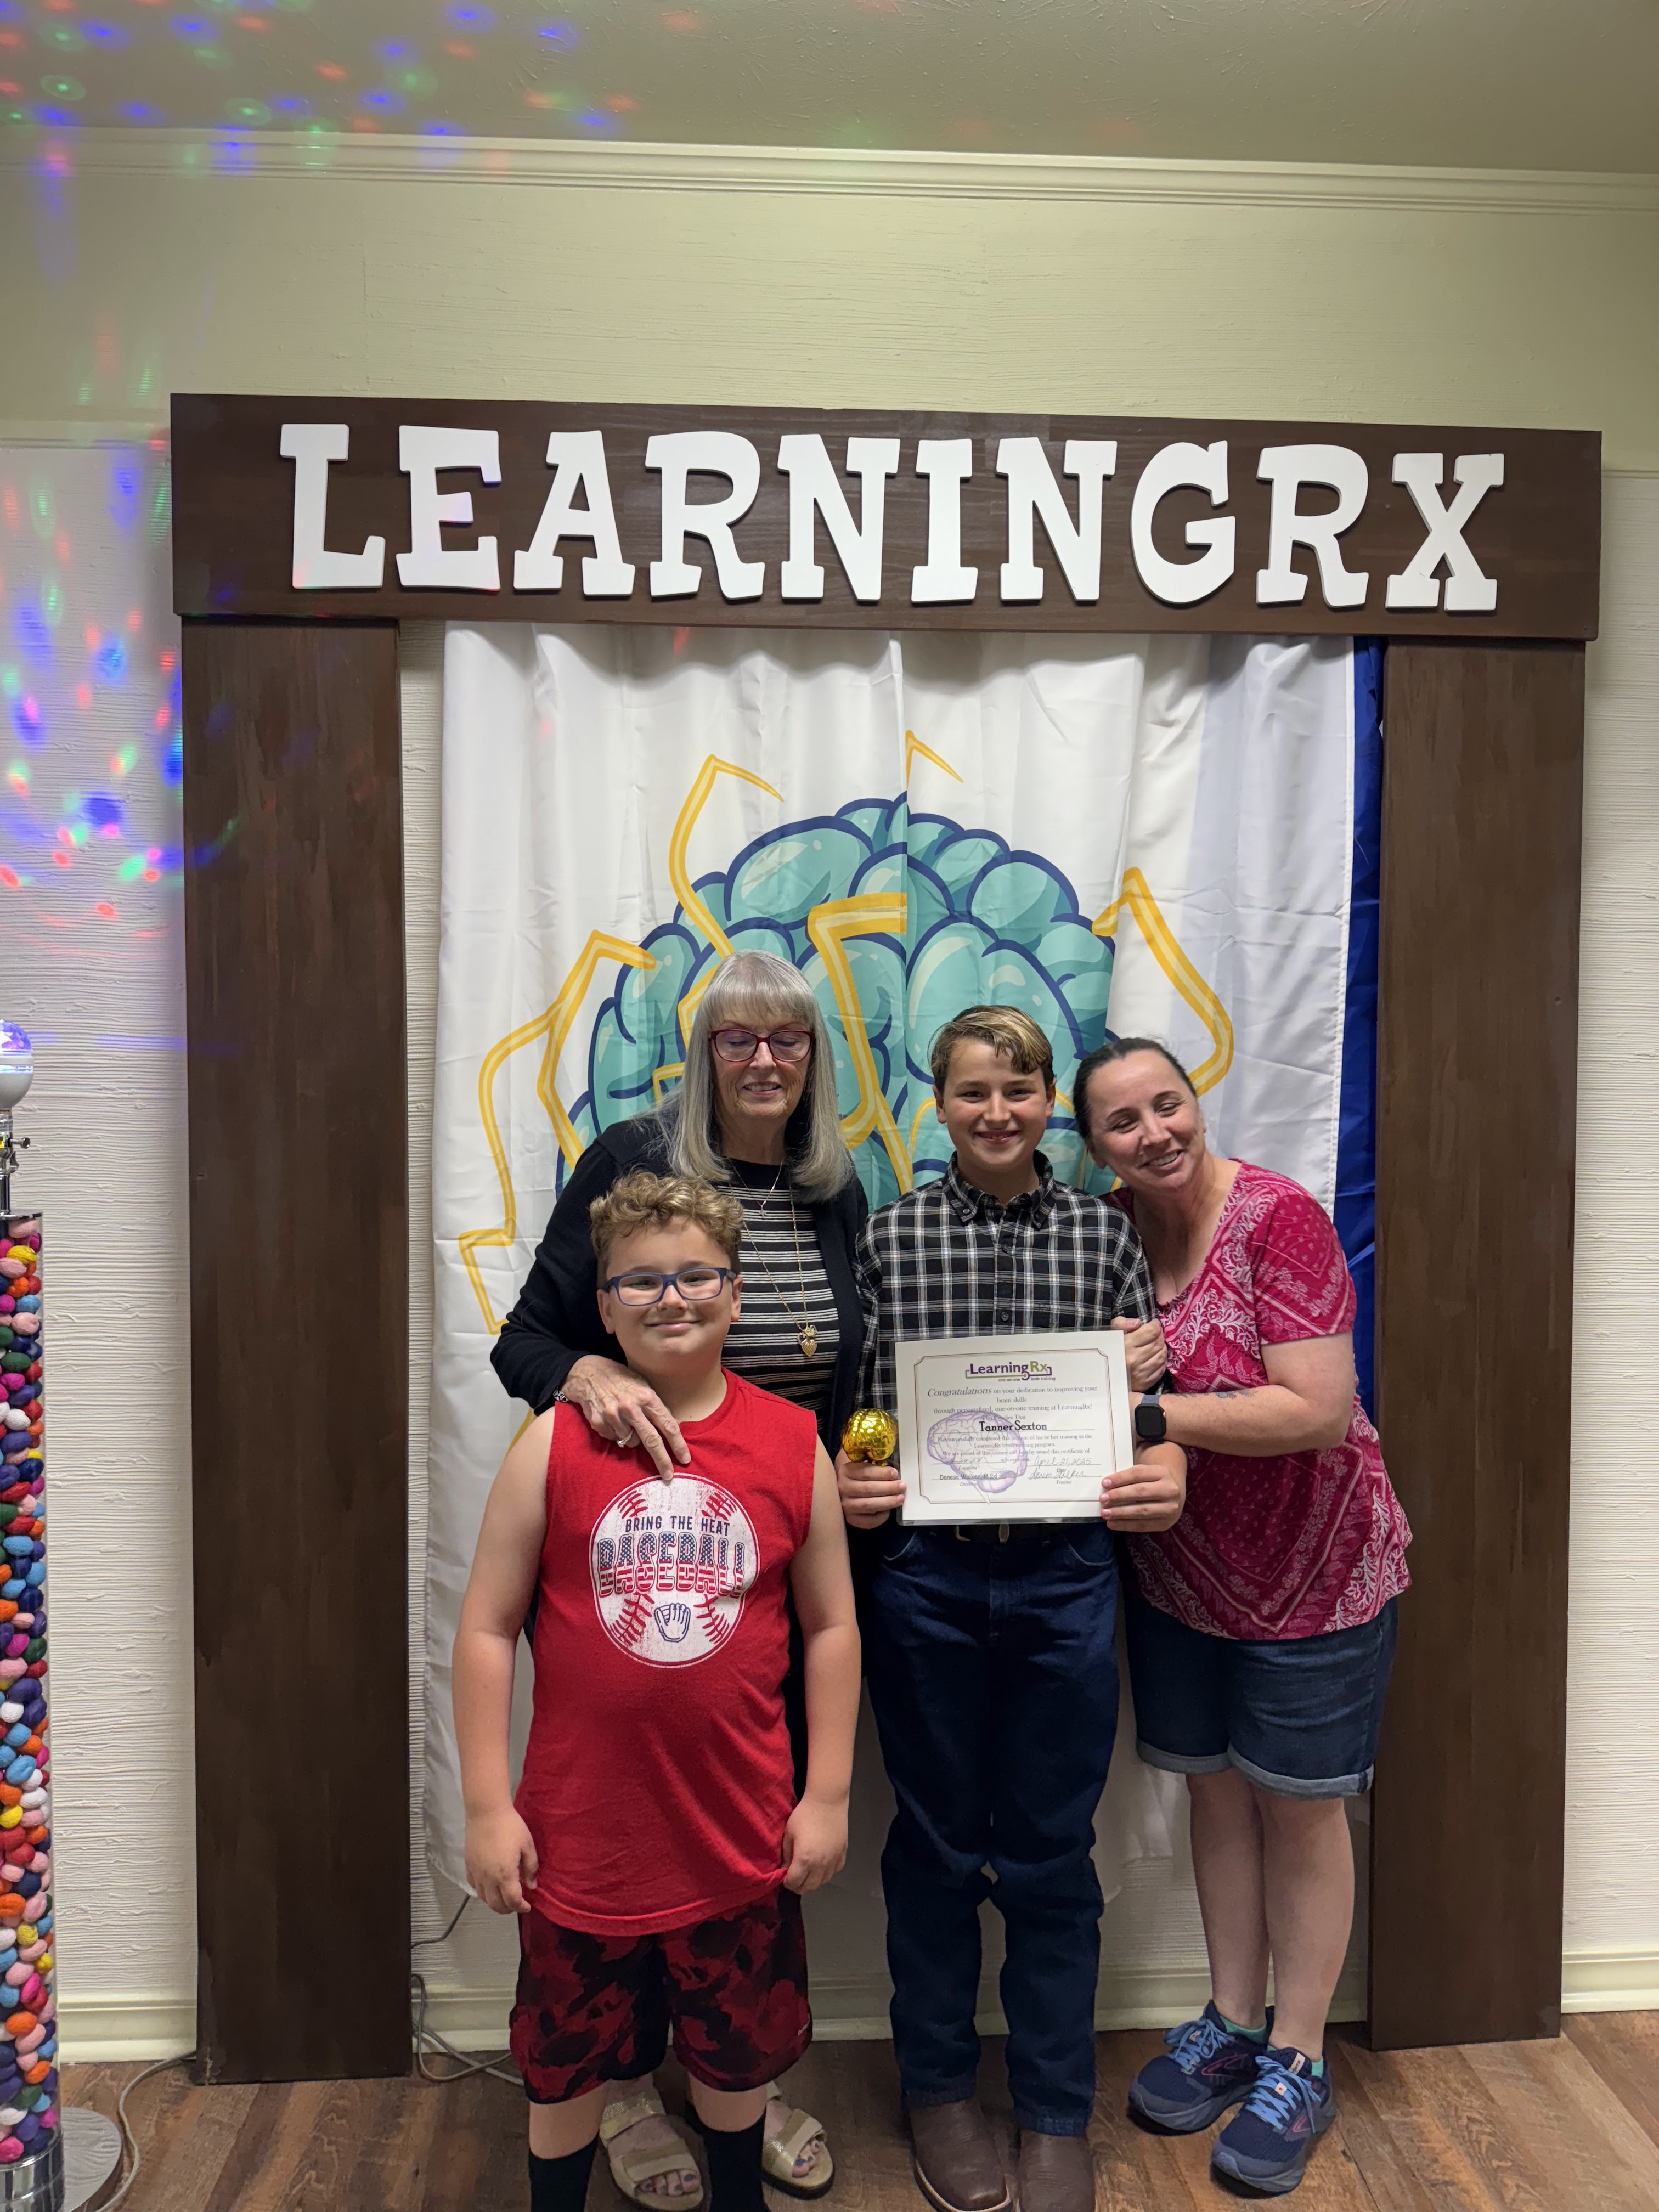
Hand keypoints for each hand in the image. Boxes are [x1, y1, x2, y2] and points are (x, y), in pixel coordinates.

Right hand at [464, 1804, 539, 1914]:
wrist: (486, 1812)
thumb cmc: (510, 1826)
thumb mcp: (527, 1845)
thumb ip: (531, 1868)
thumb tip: (532, 1885)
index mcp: (505, 1875)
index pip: (513, 1901)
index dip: (521, 1908)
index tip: (527, 1906)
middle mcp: (488, 1878)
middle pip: (497, 1905)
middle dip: (508, 1909)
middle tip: (517, 1904)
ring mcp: (477, 1873)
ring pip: (484, 1898)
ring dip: (495, 1903)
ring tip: (504, 1898)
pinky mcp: (468, 1866)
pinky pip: (474, 1886)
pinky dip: (483, 1892)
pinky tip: (490, 1886)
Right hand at [562, 1355, 688, 1481]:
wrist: (590, 1373)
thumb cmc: (622, 1380)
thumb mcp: (644, 1386)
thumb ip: (655, 1407)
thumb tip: (671, 1428)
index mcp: (647, 1397)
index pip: (667, 1425)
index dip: (678, 1444)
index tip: (684, 1458)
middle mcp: (631, 1407)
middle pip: (652, 1441)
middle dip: (662, 1460)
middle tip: (669, 1476)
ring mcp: (613, 1416)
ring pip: (632, 1443)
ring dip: (633, 1438)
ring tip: (627, 1422)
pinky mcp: (599, 1422)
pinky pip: (614, 1440)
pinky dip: (617, 1435)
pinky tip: (613, 1421)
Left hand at [781, 1793, 847, 1893]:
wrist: (827, 1801)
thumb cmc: (805, 1814)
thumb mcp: (789, 1834)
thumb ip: (786, 1855)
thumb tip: (784, 1869)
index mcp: (805, 1859)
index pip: (794, 1883)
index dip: (787, 1882)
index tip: (784, 1877)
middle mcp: (821, 1864)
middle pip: (809, 1887)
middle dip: (799, 1886)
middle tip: (794, 1877)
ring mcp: (834, 1860)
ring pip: (823, 1882)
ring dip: (813, 1882)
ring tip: (807, 1873)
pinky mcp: (843, 1854)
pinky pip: (834, 1872)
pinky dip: (826, 1874)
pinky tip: (821, 1866)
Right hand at [835, 1445, 904, 1529]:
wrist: (841, 1487)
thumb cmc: (858, 1472)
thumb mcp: (860, 1460)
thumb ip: (872, 1458)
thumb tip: (892, 1453)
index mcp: (845, 1471)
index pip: (865, 1472)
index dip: (881, 1473)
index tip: (895, 1473)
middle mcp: (842, 1488)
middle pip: (868, 1489)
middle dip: (888, 1488)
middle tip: (902, 1485)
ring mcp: (845, 1505)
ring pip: (869, 1505)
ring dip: (887, 1502)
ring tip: (900, 1498)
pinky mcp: (850, 1518)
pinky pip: (867, 1521)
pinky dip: (880, 1517)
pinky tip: (889, 1511)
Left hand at [1100, 1449, 1186, 1532]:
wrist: (1174, 1494)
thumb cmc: (1152, 1482)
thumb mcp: (1147, 1474)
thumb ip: (1130, 1478)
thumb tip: (1106, 1486)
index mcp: (1163, 1472)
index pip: (1138, 1473)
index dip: (1120, 1478)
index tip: (1104, 1483)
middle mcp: (1170, 1490)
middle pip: (1141, 1491)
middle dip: (1119, 1495)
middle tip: (1103, 1499)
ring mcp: (1170, 1508)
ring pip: (1142, 1510)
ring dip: (1120, 1512)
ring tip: (1105, 1513)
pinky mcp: (1166, 1523)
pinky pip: (1143, 1525)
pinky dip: (1125, 1525)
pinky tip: (1113, 1523)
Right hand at [1112, 1314, 1167, 1391]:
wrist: (1103, 1376)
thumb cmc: (1108, 1351)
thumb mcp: (1111, 1333)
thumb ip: (1122, 1323)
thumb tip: (1137, 1322)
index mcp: (1125, 1345)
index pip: (1151, 1332)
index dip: (1156, 1325)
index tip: (1154, 1324)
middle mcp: (1134, 1360)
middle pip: (1158, 1343)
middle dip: (1160, 1335)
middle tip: (1157, 1333)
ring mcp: (1140, 1373)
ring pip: (1161, 1355)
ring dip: (1162, 1347)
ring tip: (1157, 1344)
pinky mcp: (1144, 1383)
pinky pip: (1161, 1369)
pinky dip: (1162, 1361)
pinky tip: (1157, 1356)